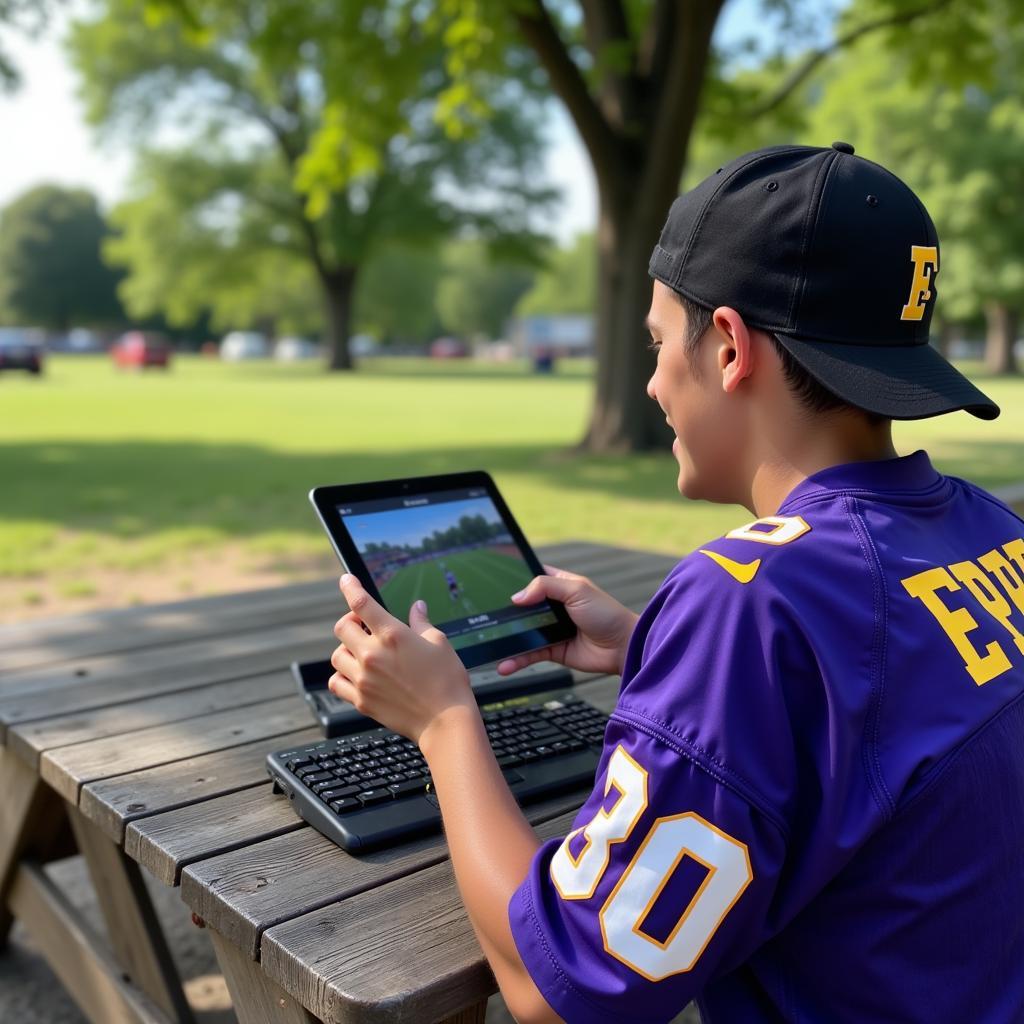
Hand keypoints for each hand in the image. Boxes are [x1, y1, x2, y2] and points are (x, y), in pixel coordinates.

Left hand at [328, 574, 475, 746]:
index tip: (346, 579)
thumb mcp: (439, 643)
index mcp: (392, 635)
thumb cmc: (447, 681)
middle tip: (364, 626)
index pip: (361, 602)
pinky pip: (336, 682)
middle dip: (352, 622)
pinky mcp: (361, 700)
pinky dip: (341, 675)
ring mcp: (364, 679)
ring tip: (363, 653)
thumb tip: (416, 607)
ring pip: (336, 655)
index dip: (350, 587)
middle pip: (342, 627)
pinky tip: (355, 674)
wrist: (445, 721)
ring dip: (347, 649)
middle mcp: (372, 655)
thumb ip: (421, 622)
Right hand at [498, 564, 638, 677]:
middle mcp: (552, 606)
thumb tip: (516, 597)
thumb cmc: (606, 613)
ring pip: (522, 632)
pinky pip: (529, 654)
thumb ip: (545, 587)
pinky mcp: (552, 650)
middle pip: (521, 607)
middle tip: (481, 616)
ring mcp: (551, 629)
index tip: (490, 582)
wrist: (623, 647)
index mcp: (559, 584)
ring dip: (506, 639)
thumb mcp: (577, 590)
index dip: (513, 580)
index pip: (530, 578)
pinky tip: (504, 665)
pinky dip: (516, 660)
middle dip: (504, 612)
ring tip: (488, 644)